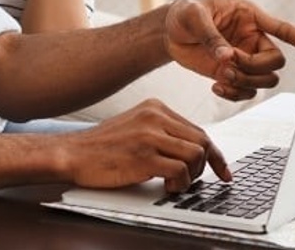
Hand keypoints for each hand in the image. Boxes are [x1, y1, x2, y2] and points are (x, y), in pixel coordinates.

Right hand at [67, 99, 230, 192]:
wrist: (73, 153)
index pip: (197, 129)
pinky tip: (166, 187)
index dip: (213, 154)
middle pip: (202, 141)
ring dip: (191, 176)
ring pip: (196, 154)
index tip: (222, 170)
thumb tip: (193, 150)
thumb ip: (162, 132)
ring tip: (175, 184)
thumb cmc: (102, 146)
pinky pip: (180, 171)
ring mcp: (149, 136)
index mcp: (154, 107)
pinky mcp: (144, 156)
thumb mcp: (135, 126)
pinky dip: (179, 184)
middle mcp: (154, 117)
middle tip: (194, 181)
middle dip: (206, 166)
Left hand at [164, 0, 294, 100]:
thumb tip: (226, 57)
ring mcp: (245, 59)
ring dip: (245, 82)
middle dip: (254, 67)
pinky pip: (247, 91)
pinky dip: (235, 95)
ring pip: (264, 80)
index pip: (283, 29)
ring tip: (220, 75)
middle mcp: (253, 40)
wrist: (169, 31)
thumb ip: (210, 35)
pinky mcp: (233, 74)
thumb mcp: (194, 16)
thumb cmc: (185, 13)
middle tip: (227, 62)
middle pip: (276, 62)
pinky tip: (216, 87)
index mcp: (250, 17)